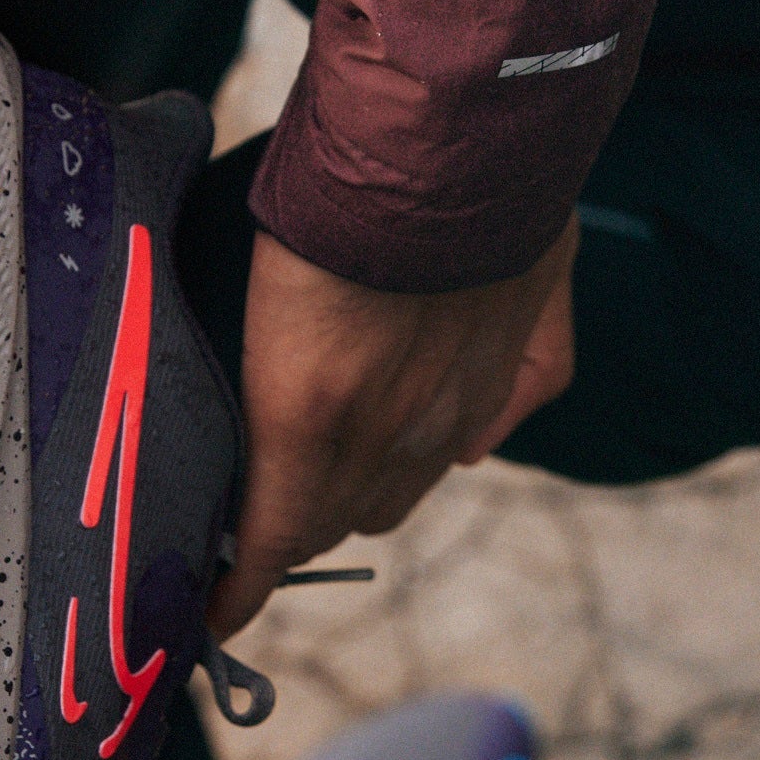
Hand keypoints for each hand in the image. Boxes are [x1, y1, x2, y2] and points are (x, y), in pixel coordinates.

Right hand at [206, 214, 577, 639]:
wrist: (445, 150)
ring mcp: (373, 433)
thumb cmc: (492, 178)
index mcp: (479, 384)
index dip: (378, 480)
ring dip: (287, 527)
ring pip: (326, 519)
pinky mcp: (304, 424)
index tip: (345, 497)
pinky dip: (243, 574)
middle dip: (333, 503)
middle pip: (376, 504)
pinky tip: (212, 608)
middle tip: (279, 498)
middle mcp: (437, 427)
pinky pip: (272, 528)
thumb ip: (536, 349)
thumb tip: (487, 442)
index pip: (425, 464)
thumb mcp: (547, 261)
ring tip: (235, 540)